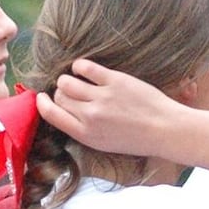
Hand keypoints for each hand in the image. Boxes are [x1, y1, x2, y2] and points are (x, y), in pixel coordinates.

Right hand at [36, 58, 181, 155]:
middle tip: (69, 91)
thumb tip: (63, 111)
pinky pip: (84, 67)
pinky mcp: (114, 81)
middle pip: (59, 96)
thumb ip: (84, 129)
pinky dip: (80, 66)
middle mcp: (91, 117)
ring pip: (66, 81)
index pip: (50, 115)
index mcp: (87, 135)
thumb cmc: (138, 138)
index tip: (42, 97)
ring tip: (76, 80)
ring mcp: (102, 98)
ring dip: (68, 79)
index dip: (42, 103)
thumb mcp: (105, 143)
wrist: (166, 131)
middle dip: (60, 92)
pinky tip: (83, 69)